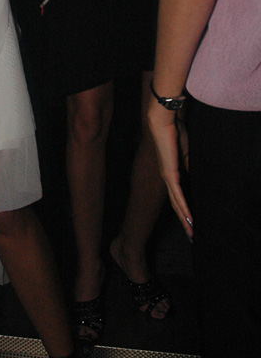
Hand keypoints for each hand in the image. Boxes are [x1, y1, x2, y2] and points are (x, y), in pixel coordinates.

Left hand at [148, 98, 192, 239]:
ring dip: (185, 219)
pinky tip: (189, 219)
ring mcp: (167, 177)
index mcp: (170, 173)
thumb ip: (188, 165)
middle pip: (176, 204)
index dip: (184, 209)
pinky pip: (178, 195)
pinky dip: (184, 208)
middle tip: (191, 235)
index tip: (190, 221)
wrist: (163, 123)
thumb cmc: (174, 133)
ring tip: (192, 233)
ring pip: (176, 204)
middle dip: (184, 220)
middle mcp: (167, 178)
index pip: (177, 196)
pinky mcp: (170, 174)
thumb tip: (193, 174)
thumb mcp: (185, 152)